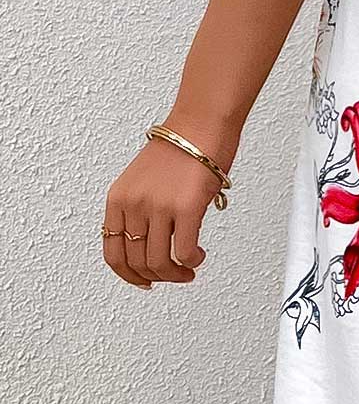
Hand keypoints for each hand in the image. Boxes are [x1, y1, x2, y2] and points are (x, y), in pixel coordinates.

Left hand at [102, 128, 232, 288]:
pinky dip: (191, 262)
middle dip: (158, 277)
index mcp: (118, 198)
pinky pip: (183, 252)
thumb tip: (154, 242)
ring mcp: (158, 207)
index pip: (113, 251)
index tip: (144, 280)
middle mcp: (134, 204)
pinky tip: (198, 256)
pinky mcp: (186, 208)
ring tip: (189, 270)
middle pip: (137, 261)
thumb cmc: (181, 146)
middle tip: (176, 276)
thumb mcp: (143, 180)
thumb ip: (142, 209)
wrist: (201, 123)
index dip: (128, 274)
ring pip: (159, 262)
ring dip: (176, 274)